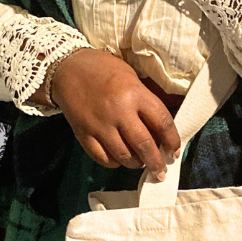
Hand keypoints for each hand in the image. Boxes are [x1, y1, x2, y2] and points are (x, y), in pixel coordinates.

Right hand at [44, 49, 180, 177]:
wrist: (67, 68)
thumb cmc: (104, 69)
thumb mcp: (132, 77)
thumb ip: (146, 101)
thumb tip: (161, 129)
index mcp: (135, 94)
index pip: (162, 123)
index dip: (172, 141)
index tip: (174, 152)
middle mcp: (119, 112)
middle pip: (144, 145)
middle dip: (156, 162)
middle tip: (161, 172)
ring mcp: (99, 125)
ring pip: (124, 156)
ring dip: (136, 163)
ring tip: (141, 163)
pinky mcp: (83, 134)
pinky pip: (102, 158)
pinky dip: (114, 162)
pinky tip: (119, 159)